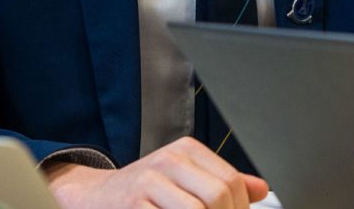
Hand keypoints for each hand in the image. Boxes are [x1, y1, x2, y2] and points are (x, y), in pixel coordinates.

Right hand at [46, 137, 269, 207]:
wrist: (93, 196)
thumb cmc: (143, 191)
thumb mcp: (184, 177)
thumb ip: (220, 182)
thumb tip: (261, 190)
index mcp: (187, 150)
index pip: (230, 181)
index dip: (241, 207)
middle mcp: (168, 160)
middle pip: (217, 196)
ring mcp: (148, 182)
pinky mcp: (132, 204)